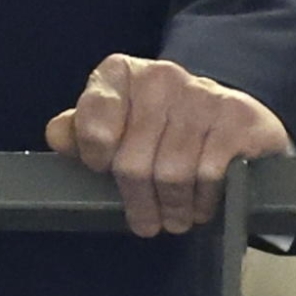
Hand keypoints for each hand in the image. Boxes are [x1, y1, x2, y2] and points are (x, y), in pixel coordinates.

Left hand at [46, 54, 290, 237]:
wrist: (235, 119)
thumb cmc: (162, 128)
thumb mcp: (116, 124)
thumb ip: (80, 131)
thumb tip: (58, 136)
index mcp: (120, 73)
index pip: (92, 122)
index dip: (95, 157)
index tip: (103, 172)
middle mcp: (160, 76)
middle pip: (132, 160)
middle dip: (138, 200)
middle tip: (146, 222)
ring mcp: (201, 94)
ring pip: (171, 173)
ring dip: (172, 207)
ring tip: (174, 219)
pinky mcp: (237, 116)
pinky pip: (208, 175)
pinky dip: (202, 200)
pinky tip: (200, 206)